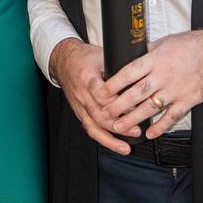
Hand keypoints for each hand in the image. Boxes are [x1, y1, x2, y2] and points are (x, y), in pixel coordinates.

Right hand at [49, 38, 139, 153]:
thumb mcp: (101, 56)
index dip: (118, 102)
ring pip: (93, 126)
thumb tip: (139, 75)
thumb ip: (117, 67)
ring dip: (111, 139)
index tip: (135, 106)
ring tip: (126, 147)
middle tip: (136, 129)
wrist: (63, 61)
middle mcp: (81, 94)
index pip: (102, 94)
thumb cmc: (84, 57)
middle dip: (118, 125)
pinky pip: (90, 129)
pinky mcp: (79, 112)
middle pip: (99, 114)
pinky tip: (116, 147)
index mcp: (87, 78)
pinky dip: (103, 140)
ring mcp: (79, 105)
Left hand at [102, 30, 202, 139]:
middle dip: (118, 105)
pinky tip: (150, 133)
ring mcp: (175, 90)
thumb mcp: (164, 42)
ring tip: (119, 127)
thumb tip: (131, 57)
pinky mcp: (188, 100)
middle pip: (136, 93)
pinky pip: (171, 117)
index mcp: (155, 60)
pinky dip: (160, 126)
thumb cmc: (190, 45)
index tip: (102, 91)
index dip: (114, 83)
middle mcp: (163, 76)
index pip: (129, 72)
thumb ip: (147, 53)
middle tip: (105, 114)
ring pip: (150, 107)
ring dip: (133, 119)